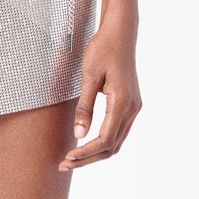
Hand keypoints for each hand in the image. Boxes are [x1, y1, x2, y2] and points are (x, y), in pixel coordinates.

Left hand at [60, 22, 140, 170]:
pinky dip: (102, 143)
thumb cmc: (103, 50)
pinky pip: (117, 132)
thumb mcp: (89, 76)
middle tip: (64, 164)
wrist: (120, 33)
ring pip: (116, 142)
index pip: (105, 139)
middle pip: (112, 146)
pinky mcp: (130, 105)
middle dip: (88, 159)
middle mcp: (132, 109)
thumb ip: (85, 107)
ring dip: (95, 153)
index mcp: (123, 103)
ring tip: (72, 158)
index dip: (85, 153)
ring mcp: (134, 108)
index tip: (67, 157)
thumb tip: (79, 134)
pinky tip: (86, 144)